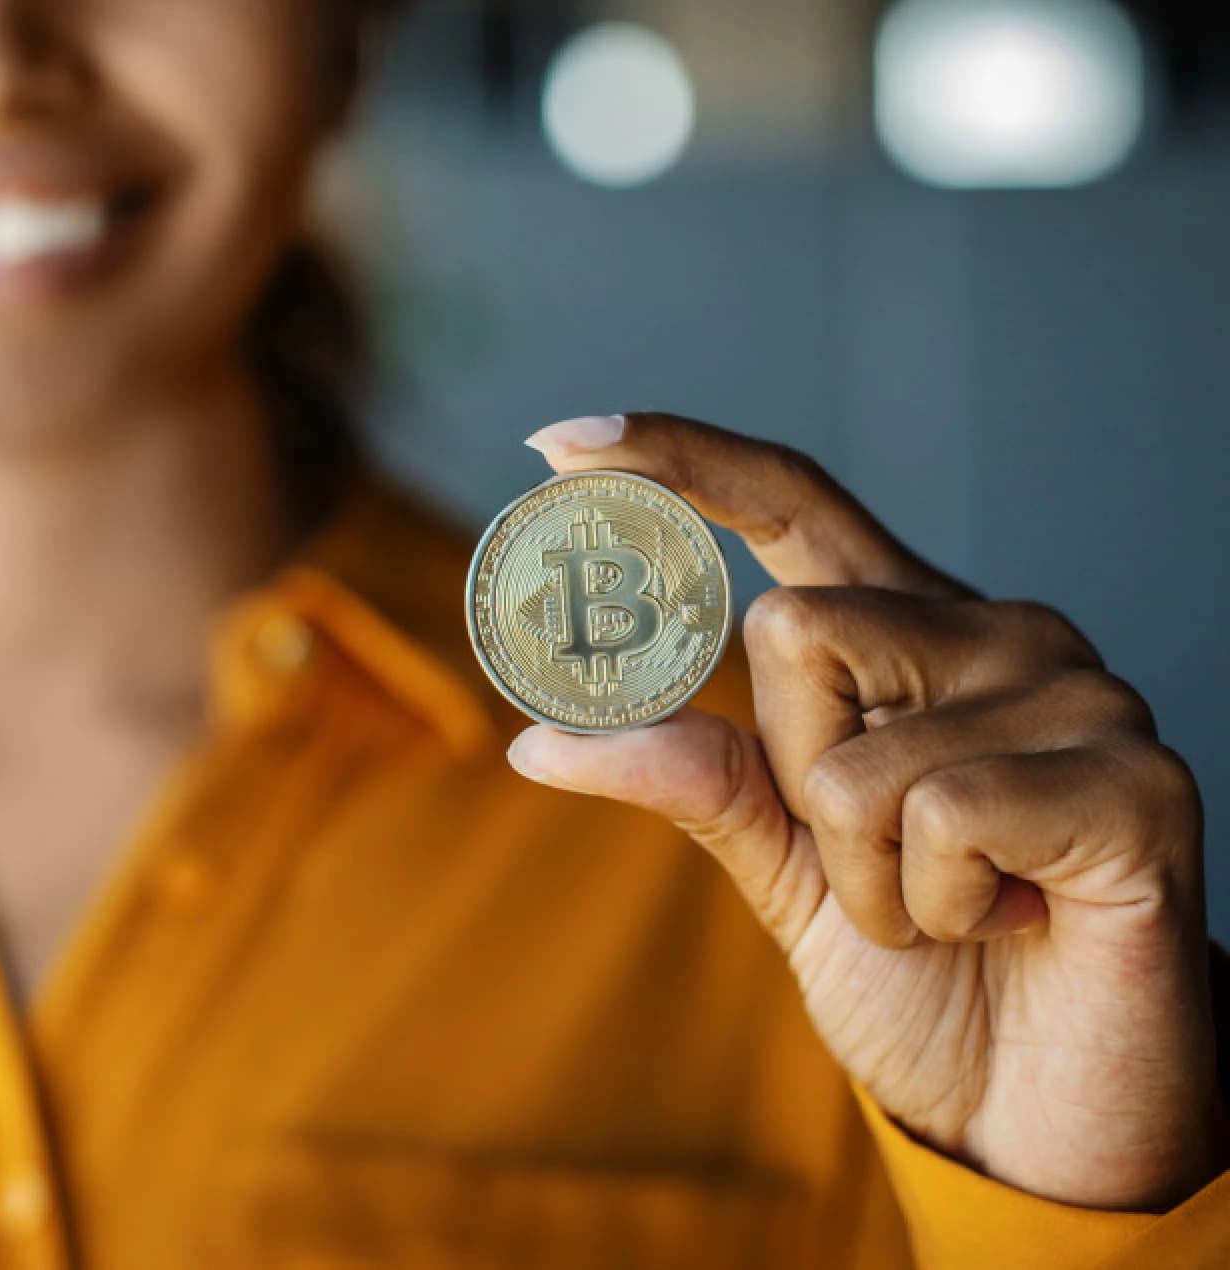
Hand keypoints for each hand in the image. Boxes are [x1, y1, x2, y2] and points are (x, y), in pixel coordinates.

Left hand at [507, 412, 1220, 1209]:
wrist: (1038, 1109)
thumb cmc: (923, 975)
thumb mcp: (784, 868)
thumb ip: (692, 782)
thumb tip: (535, 738)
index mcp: (911, 633)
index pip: (792, 503)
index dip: (680, 460)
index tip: (554, 443)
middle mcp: (999, 633)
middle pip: (788, 630)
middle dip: (795, 781)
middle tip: (883, 861)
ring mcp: (1080, 696)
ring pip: (852, 754)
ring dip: (867, 876)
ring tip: (957, 910)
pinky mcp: (1139, 781)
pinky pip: (944, 817)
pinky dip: (937, 907)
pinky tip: (1013, 924)